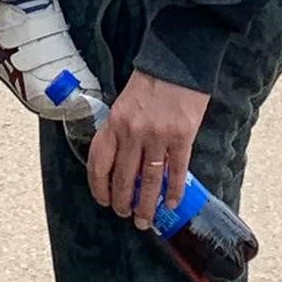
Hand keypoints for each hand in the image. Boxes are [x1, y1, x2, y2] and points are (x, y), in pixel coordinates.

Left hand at [86, 72, 209, 229]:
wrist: (178, 61)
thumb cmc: (151, 81)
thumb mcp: (125, 103)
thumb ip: (120, 131)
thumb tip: (121, 165)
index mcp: (115, 121)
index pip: (99, 163)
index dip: (99, 187)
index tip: (103, 200)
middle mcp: (133, 132)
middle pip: (123, 178)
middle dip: (123, 203)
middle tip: (126, 214)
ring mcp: (158, 136)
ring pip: (149, 182)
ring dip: (146, 205)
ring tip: (145, 219)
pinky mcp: (182, 138)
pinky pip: (176, 173)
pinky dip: (174, 192)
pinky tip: (172, 203)